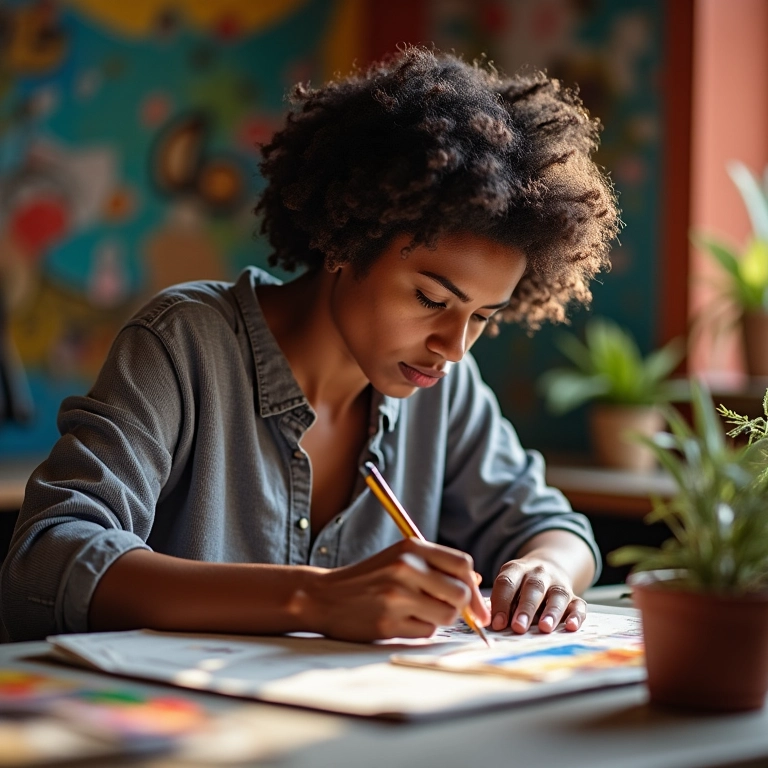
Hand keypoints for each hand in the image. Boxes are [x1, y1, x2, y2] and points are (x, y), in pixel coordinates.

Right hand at [304, 539, 489, 641]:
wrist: (324, 596)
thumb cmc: (368, 578)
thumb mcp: (399, 559)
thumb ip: (435, 566)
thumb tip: (475, 580)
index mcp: (410, 548)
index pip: (461, 564)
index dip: (473, 585)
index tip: (475, 601)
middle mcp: (405, 568)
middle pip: (460, 593)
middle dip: (460, 606)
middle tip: (447, 609)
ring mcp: (396, 596)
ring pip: (447, 615)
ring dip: (439, 619)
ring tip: (418, 612)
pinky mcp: (388, 622)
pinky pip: (425, 632)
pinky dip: (420, 629)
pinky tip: (401, 621)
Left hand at [489, 552, 586, 633]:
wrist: (549, 566)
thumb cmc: (521, 585)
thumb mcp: (508, 585)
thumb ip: (501, 602)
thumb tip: (493, 625)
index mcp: (517, 569)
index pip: (507, 582)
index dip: (501, 602)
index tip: (497, 624)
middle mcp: (539, 573)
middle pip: (533, 588)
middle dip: (525, 608)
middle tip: (518, 627)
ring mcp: (558, 583)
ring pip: (557, 595)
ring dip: (551, 612)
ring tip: (545, 628)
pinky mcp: (574, 596)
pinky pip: (578, 604)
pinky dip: (576, 616)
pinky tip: (571, 627)